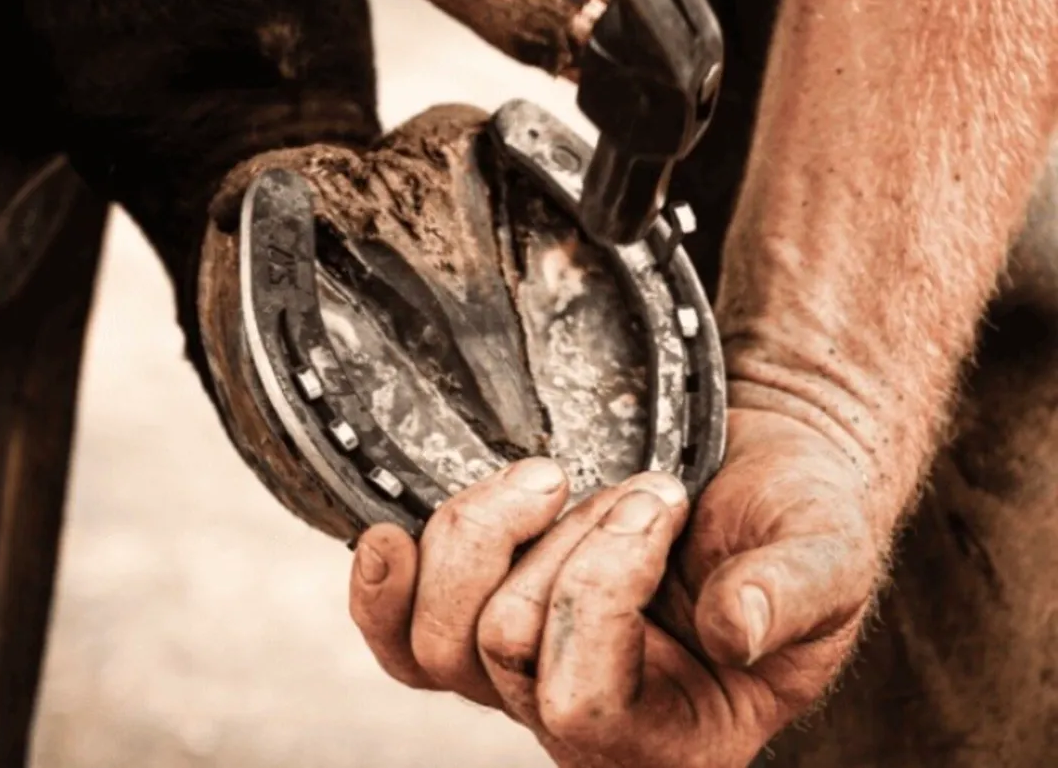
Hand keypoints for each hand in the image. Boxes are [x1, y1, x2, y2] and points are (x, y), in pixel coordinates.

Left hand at [348, 412, 882, 767]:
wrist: (751, 474)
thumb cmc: (797, 521)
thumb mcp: (828, 556)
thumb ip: (791, 594)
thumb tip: (732, 630)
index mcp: (679, 736)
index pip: (582, 701)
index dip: (603, 585)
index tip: (663, 498)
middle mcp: (588, 721)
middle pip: (502, 646)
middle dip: (569, 538)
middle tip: (641, 489)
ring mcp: (525, 673)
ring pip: (440, 633)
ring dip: (493, 529)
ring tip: (559, 481)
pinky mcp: (486, 616)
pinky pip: (399, 636)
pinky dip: (384, 587)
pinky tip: (387, 540)